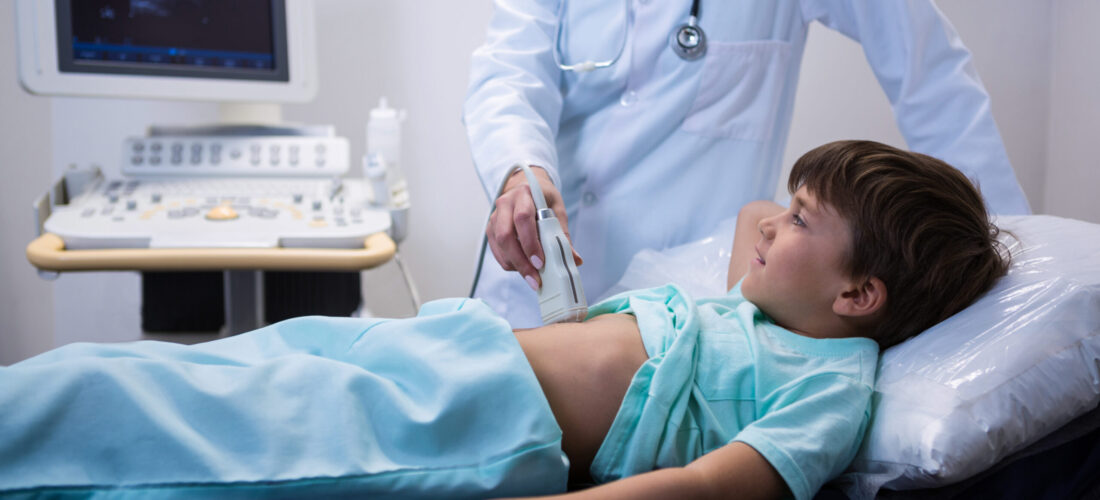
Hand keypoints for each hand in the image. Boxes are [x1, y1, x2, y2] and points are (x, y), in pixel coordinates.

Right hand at [488, 166, 582, 290]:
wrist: (525, 187)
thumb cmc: (543, 198)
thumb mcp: (557, 209)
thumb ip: (562, 234)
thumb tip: (574, 259)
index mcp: (524, 194)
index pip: (522, 218)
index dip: (530, 242)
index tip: (540, 262)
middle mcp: (505, 203)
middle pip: (505, 235)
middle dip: (521, 260)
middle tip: (535, 278)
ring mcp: (495, 217)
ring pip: (499, 246)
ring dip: (515, 265)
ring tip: (532, 278)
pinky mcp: (491, 229)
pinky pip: (497, 251)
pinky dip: (510, 263)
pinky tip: (523, 269)